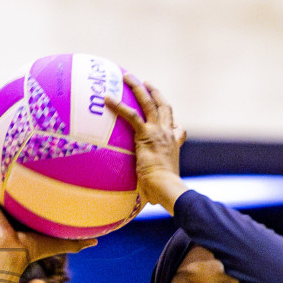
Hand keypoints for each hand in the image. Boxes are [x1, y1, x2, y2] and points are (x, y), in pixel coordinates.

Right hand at [0, 152, 95, 282]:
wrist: (12, 254)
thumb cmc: (34, 251)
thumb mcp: (60, 242)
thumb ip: (77, 242)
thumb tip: (97, 242)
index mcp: (20, 215)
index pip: (21, 196)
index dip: (25, 183)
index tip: (32, 167)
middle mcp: (5, 208)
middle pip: (3, 185)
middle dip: (3, 170)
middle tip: (9, 151)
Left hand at [104, 74, 187, 213]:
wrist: (167, 188)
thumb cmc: (163, 194)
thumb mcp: (159, 188)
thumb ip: (152, 191)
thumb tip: (147, 205)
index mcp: (173, 145)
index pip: (176, 129)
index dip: (172, 121)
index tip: (169, 118)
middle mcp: (168, 134)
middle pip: (164, 107)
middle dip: (155, 92)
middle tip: (147, 82)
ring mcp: (158, 132)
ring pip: (149, 102)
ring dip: (138, 87)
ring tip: (127, 77)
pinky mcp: (146, 134)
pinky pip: (131, 115)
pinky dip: (118, 106)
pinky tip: (106, 99)